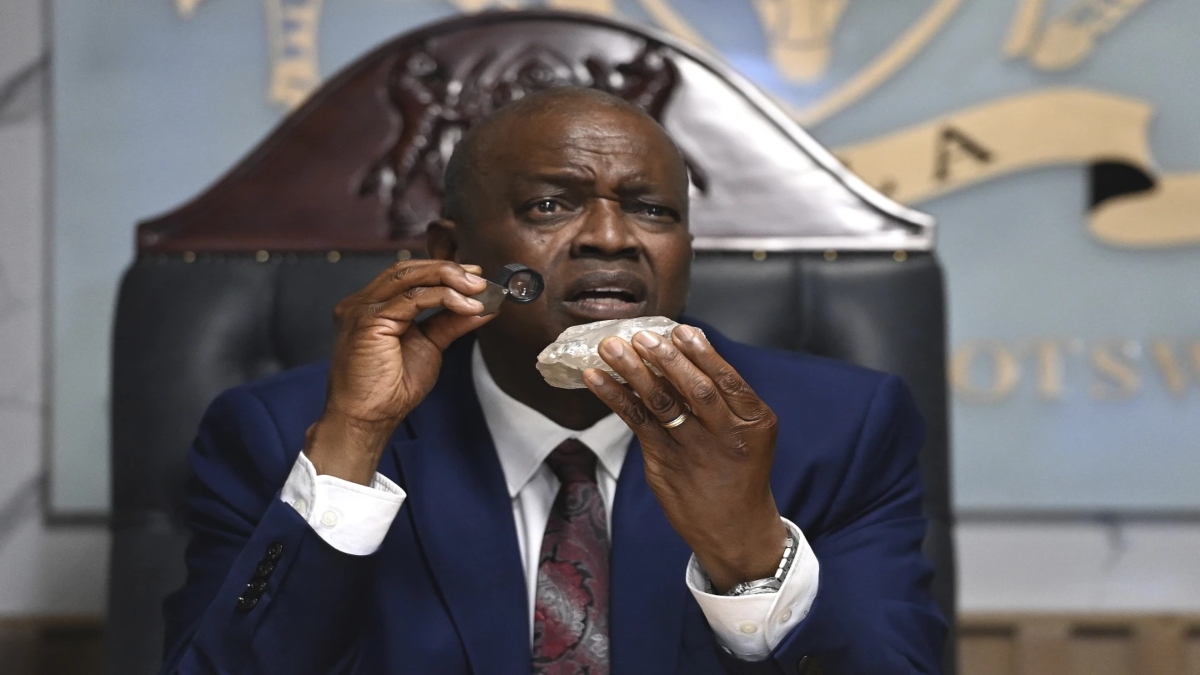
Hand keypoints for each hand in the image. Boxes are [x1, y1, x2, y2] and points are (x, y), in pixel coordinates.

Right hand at [305, 260, 493, 484]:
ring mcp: (362, 309)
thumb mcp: (430, 346)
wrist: (368, 418)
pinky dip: (444, 298)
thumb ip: (451, 323)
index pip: (408, 275)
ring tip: (478, 290)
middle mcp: (362, 302)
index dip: (442, 270)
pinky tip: (466, 306)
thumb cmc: (390, 389)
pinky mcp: (369, 321)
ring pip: (410, 278)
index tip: (475, 275)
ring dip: (449, 280)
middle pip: (408, 269)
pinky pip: (412, 300)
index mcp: (373, 306)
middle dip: (448, 270)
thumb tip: (483, 307)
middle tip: (481, 278)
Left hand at [583, 325, 786, 592]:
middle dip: (666, 359)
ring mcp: (693, 451)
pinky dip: (615, 396)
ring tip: (611, 347)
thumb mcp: (748, 433)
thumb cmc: (739, 472)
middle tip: (642, 335)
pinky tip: (597, 378)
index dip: (702, 354)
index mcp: (753, 422)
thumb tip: (679, 351)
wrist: (735, 529)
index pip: (727, 380)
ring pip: (661, 403)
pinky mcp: (664, 463)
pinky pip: (636, 422)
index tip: (680, 331)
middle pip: (694, 390)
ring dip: (633, 371)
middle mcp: (725, 436)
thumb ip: (723, 399)